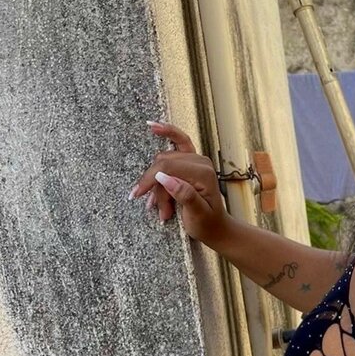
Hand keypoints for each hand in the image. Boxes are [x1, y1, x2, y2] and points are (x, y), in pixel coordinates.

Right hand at [129, 121, 233, 249]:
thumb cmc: (208, 224)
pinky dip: (166, 133)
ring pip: (163, 163)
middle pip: (163, 164)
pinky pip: (178, 140)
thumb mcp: (197, 216)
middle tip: (156, 209)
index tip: (137, 194)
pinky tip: (152, 127)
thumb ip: (184, 196)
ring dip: (158, 186)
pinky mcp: (191, 160)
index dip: (150, 179)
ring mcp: (196, 159)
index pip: (168, 167)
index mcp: (203, 172)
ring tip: (164, 210)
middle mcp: (200, 161)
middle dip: (156, 188)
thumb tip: (164, 177)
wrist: (216, 229)